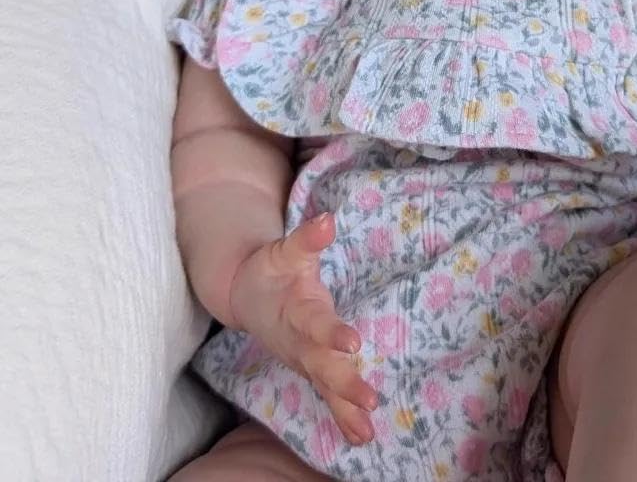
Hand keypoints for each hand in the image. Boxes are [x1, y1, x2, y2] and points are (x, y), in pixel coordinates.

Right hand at [229, 213, 377, 444]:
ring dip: (345, 409)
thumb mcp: (285, 250)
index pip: (315, 323)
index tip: (352, 342)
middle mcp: (299, 341)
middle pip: (322, 365)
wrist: (247, 295)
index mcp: (296, 310)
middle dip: (344, 383)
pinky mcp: (310, 369)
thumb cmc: (272, 270)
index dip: (331, 333)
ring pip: (324, 387)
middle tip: (369, 400)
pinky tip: (362, 437)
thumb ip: (307, 239)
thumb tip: (327, 220)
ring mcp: (304, 359)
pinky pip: (327, 396)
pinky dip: (343, 417)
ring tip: (368, 432)